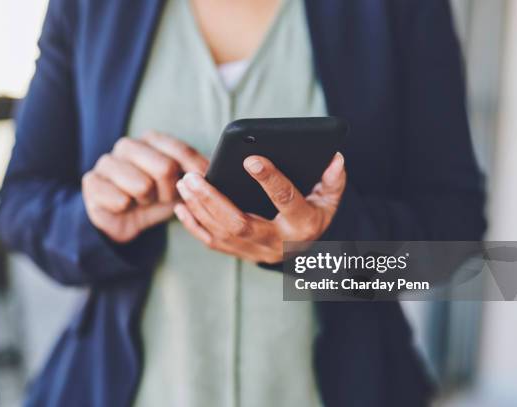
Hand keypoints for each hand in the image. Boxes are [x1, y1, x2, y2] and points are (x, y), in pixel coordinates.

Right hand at [82, 131, 207, 242]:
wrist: (123, 220)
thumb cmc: (155, 198)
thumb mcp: (181, 184)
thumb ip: (196, 173)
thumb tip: (215, 169)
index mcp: (151, 140)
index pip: (181, 150)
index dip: (194, 172)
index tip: (200, 185)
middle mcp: (127, 145)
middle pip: (164, 167)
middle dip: (169, 191)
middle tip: (162, 197)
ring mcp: (107, 162)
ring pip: (142, 185)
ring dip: (147, 201)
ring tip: (143, 201)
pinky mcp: (92, 182)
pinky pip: (120, 200)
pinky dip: (127, 209)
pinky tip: (124, 207)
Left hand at [174, 152, 345, 263]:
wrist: (302, 249)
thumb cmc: (313, 215)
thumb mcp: (329, 199)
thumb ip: (333, 179)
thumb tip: (335, 157)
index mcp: (302, 225)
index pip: (285, 200)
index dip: (270, 179)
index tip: (250, 158)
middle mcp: (276, 242)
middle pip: (239, 223)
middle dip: (213, 199)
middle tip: (193, 176)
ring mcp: (255, 252)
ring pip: (221, 233)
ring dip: (198, 208)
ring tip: (184, 183)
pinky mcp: (239, 254)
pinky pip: (212, 243)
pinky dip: (194, 226)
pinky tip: (181, 206)